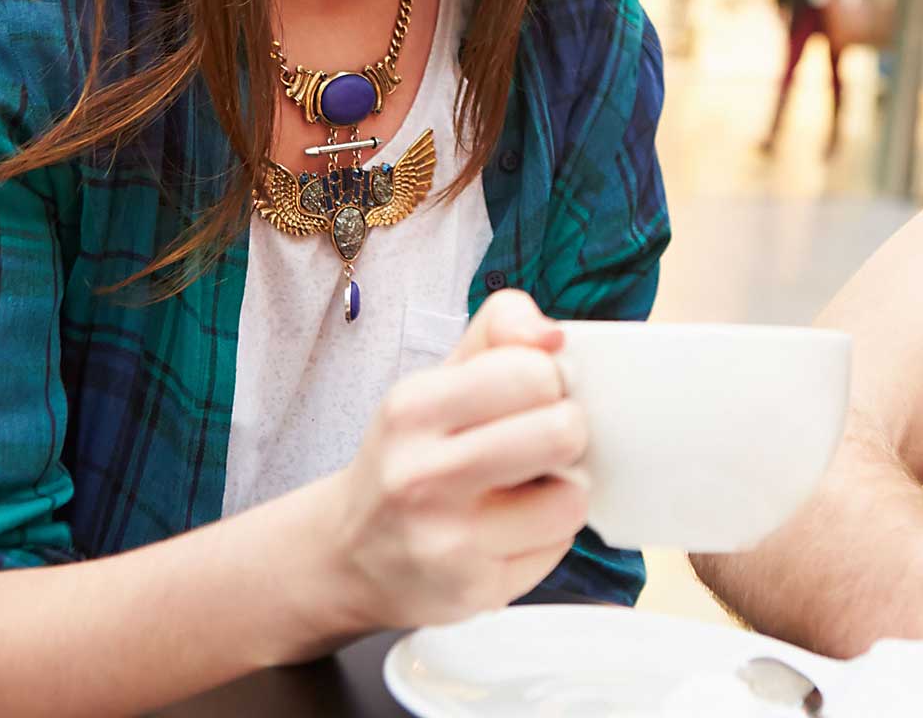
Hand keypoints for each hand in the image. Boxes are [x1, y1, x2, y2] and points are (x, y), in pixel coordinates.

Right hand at [319, 290, 591, 630]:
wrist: (350, 554)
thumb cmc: (413, 453)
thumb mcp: (441, 377)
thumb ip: (501, 330)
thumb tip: (555, 335)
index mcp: (412, 408)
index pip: (533, 372)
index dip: (550, 380)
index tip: (534, 395)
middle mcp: (419, 476)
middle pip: (562, 431)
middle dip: (567, 431)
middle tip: (543, 441)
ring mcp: (445, 542)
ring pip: (572, 497)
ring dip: (563, 490)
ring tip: (527, 489)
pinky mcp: (473, 592)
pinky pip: (559, 547)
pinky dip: (547, 535)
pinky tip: (510, 530)